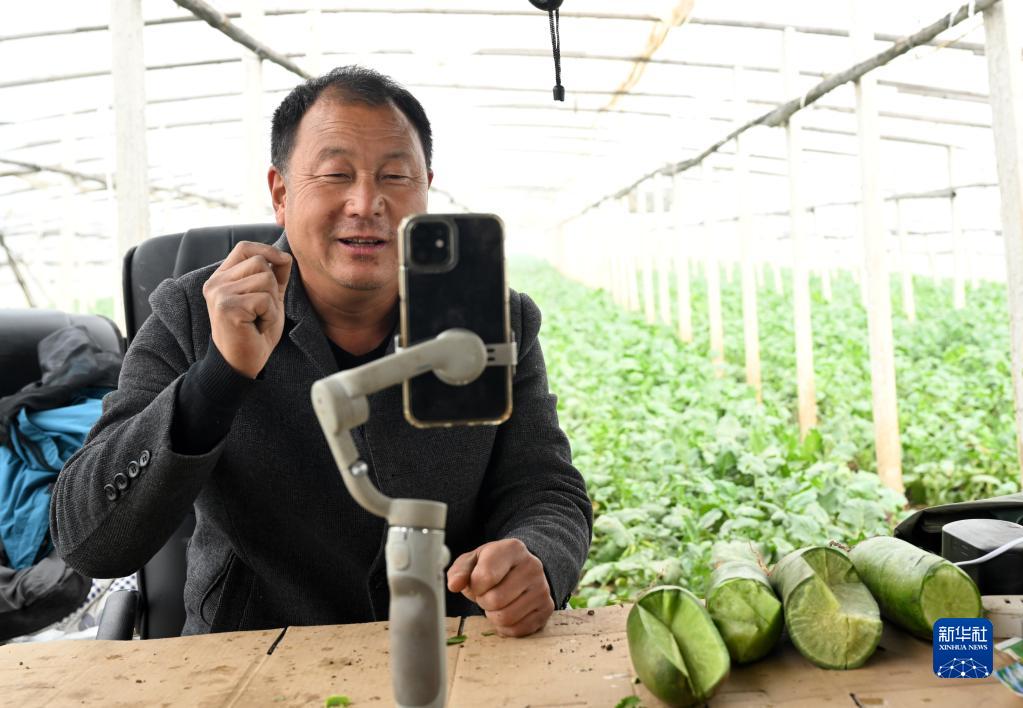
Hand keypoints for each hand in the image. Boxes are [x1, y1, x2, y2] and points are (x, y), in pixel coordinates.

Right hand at [202, 241, 291, 377]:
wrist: (242, 363)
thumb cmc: (255, 332)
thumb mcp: (268, 299)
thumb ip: (275, 277)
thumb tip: (285, 255)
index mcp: (222, 278)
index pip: (244, 248)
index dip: (267, 250)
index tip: (283, 261)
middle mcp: (216, 283)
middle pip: (260, 262)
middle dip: (272, 286)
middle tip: (262, 310)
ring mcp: (219, 293)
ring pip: (265, 279)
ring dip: (272, 303)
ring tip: (259, 318)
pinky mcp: (228, 307)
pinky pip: (265, 299)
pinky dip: (269, 314)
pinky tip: (257, 326)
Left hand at [447, 539, 554, 637]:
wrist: (521, 568)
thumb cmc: (492, 565)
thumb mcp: (473, 561)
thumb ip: (459, 571)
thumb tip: (454, 585)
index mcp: (512, 549)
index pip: (485, 577)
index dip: (474, 586)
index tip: (477, 583)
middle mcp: (532, 566)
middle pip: (495, 600)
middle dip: (484, 602)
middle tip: (487, 594)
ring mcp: (542, 588)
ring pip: (506, 618)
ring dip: (494, 615)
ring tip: (497, 603)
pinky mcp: (547, 608)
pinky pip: (518, 630)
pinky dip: (506, 627)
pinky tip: (508, 611)